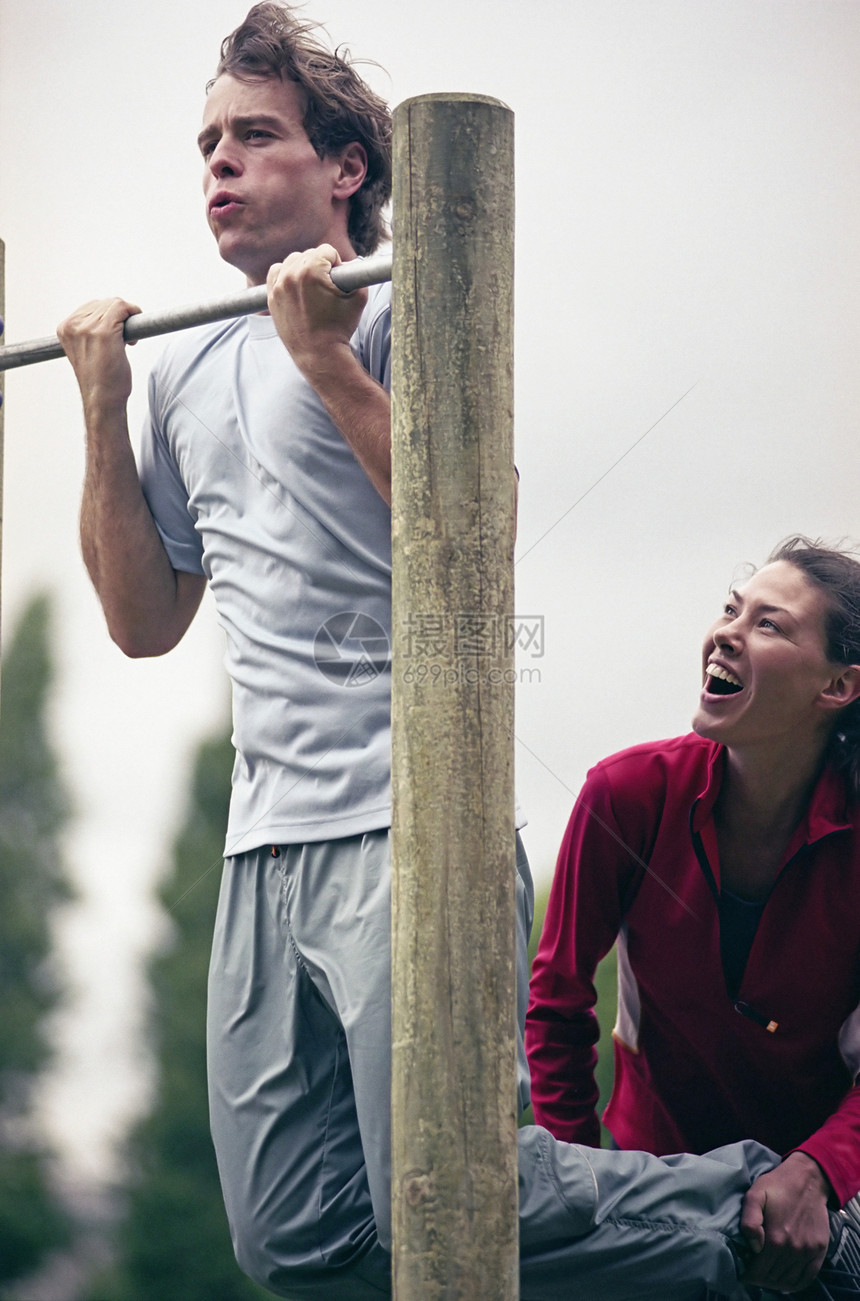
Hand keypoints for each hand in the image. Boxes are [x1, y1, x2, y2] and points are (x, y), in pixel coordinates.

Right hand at [57, 297, 140, 415]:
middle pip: (104, 303)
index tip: (116, 334)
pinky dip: (134, 315)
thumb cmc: (100, 380)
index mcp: (65, 329)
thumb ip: (88, 330)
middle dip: (119, 318)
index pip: (91, 306)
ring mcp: (87, 328)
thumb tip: (111, 312)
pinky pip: (123, 308)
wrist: (102, 401)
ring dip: (127, 320)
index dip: (108, 318)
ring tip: (126, 343)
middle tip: (123, 341)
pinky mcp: (105, 332)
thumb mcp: (86, 350)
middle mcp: (73, 326)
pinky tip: (133, 338)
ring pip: (115, 304)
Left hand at [266, 244, 366, 377]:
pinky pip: (276, 272)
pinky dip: (285, 275)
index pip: (326, 250)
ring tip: (311, 286)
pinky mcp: (271, 297)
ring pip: (292, 261)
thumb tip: (349, 263)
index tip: (337, 281)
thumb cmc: (340, 327)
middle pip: (308, 254)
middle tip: (326, 287)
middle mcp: (291, 275)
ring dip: (302, 268)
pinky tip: (296, 287)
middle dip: (320, 266)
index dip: (337, 264)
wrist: (319, 353)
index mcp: (311, 271)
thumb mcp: (359, 297)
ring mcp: (278, 286)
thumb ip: (356, 272)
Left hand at [740, 1152, 831, 1292]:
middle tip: (753, 1272)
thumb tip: (754, 1247)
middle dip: (760, 1278)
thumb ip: (749, 1221)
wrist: (807, 1179)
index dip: (748, 1274)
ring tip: (766, 1276)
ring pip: (789, 1281)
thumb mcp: (754, 1195)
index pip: (759, 1271)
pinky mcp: (819, 1250)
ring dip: (775, 1282)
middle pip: (773, 1278)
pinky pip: (808, 1277)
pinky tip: (786, 1283)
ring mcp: (808, 1251)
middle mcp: (793, 1250)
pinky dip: (795, 1285)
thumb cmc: (777, 1185)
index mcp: (776, 1239)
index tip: (743, 1271)